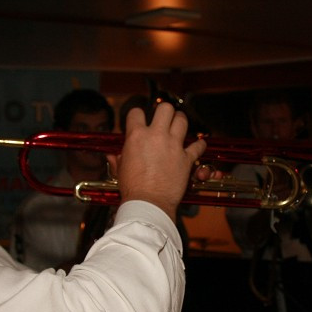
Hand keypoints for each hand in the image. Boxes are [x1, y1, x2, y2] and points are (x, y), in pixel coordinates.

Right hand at [107, 103, 206, 220]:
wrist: (148, 203)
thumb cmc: (133, 188)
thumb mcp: (121, 170)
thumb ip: (118, 159)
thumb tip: (111, 156)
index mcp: (136, 136)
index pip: (136, 112)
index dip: (138, 115)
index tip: (140, 120)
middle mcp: (156, 136)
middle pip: (165, 108)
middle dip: (165, 111)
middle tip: (165, 119)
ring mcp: (173, 145)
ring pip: (182, 120)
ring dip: (181, 121)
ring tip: (179, 125)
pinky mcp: (186, 158)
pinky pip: (198, 146)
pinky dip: (199, 145)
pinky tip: (198, 146)